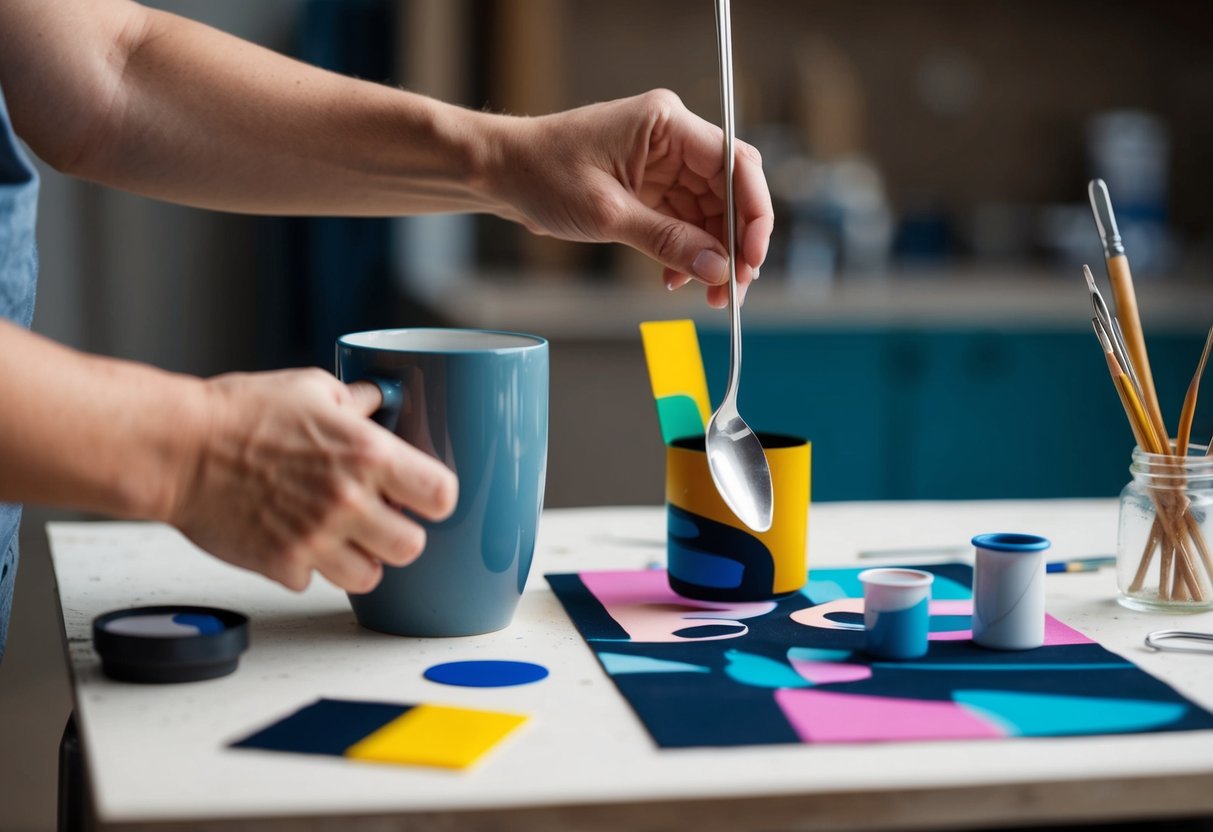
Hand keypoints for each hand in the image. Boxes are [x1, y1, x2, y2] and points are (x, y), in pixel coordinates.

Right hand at [167, 369, 457, 592]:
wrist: (177, 448)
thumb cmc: (239, 413)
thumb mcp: (310, 389)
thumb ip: (356, 401)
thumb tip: (381, 401)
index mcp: (367, 455)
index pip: (442, 496)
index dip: (436, 497)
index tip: (422, 495)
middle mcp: (348, 502)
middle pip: (412, 547)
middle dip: (400, 535)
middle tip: (380, 520)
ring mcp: (315, 539)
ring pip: (369, 578)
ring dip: (360, 560)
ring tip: (340, 536)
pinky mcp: (281, 565)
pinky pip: (313, 583)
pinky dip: (307, 567)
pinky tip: (293, 539)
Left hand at [493, 89, 772, 307]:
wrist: (500, 172)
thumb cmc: (541, 174)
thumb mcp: (606, 214)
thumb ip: (666, 241)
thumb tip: (717, 268)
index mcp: (667, 124)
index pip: (736, 162)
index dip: (754, 213)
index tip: (753, 257)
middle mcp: (672, 138)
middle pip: (730, 191)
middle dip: (734, 243)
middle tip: (733, 289)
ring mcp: (664, 163)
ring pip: (711, 212)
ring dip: (713, 255)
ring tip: (710, 294)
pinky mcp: (651, 186)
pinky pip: (685, 221)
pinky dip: (686, 252)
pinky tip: (675, 279)